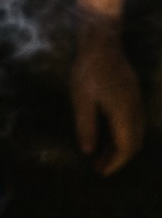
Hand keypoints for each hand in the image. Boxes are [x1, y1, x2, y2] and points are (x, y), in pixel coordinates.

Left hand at [71, 13, 145, 174]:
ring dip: (119, 147)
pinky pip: (132, 123)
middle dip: (117, 159)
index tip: (102, 173)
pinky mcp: (132, 96)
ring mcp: (136, 103)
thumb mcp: (81, 100)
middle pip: (133, 143)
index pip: (125, 147)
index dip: (115, 163)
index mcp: (124, 114)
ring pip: (134, 133)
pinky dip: (121, 135)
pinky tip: (105, 136)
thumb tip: (87, 151)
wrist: (102, 44)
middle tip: (98, 168)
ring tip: (100, 156)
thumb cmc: (88, 71)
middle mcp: (135, 111)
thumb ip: (86, 126)